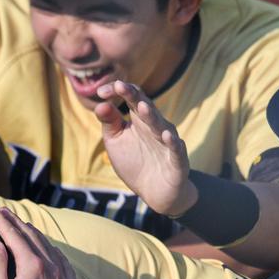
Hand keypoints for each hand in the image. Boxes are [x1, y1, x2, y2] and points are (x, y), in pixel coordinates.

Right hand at [0, 205, 79, 278]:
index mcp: (32, 266)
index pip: (14, 235)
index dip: (0, 221)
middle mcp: (52, 267)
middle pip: (32, 236)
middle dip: (15, 222)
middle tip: (2, 212)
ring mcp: (65, 278)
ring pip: (49, 247)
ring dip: (33, 234)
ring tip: (21, 225)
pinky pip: (62, 261)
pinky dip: (50, 250)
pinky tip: (46, 249)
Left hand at [95, 81, 197, 216]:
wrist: (155, 192)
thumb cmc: (134, 162)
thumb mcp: (116, 141)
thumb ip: (109, 123)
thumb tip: (100, 104)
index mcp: (140, 119)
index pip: (132, 96)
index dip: (118, 91)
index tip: (101, 92)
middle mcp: (156, 126)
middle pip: (146, 106)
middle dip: (134, 97)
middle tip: (120, 86)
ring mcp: (167, 142)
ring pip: (161, 126)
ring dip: (151, 117)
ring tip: (142, 107)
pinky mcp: (177, 161)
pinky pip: (176, 150)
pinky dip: (173, 143)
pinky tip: (166, 136)